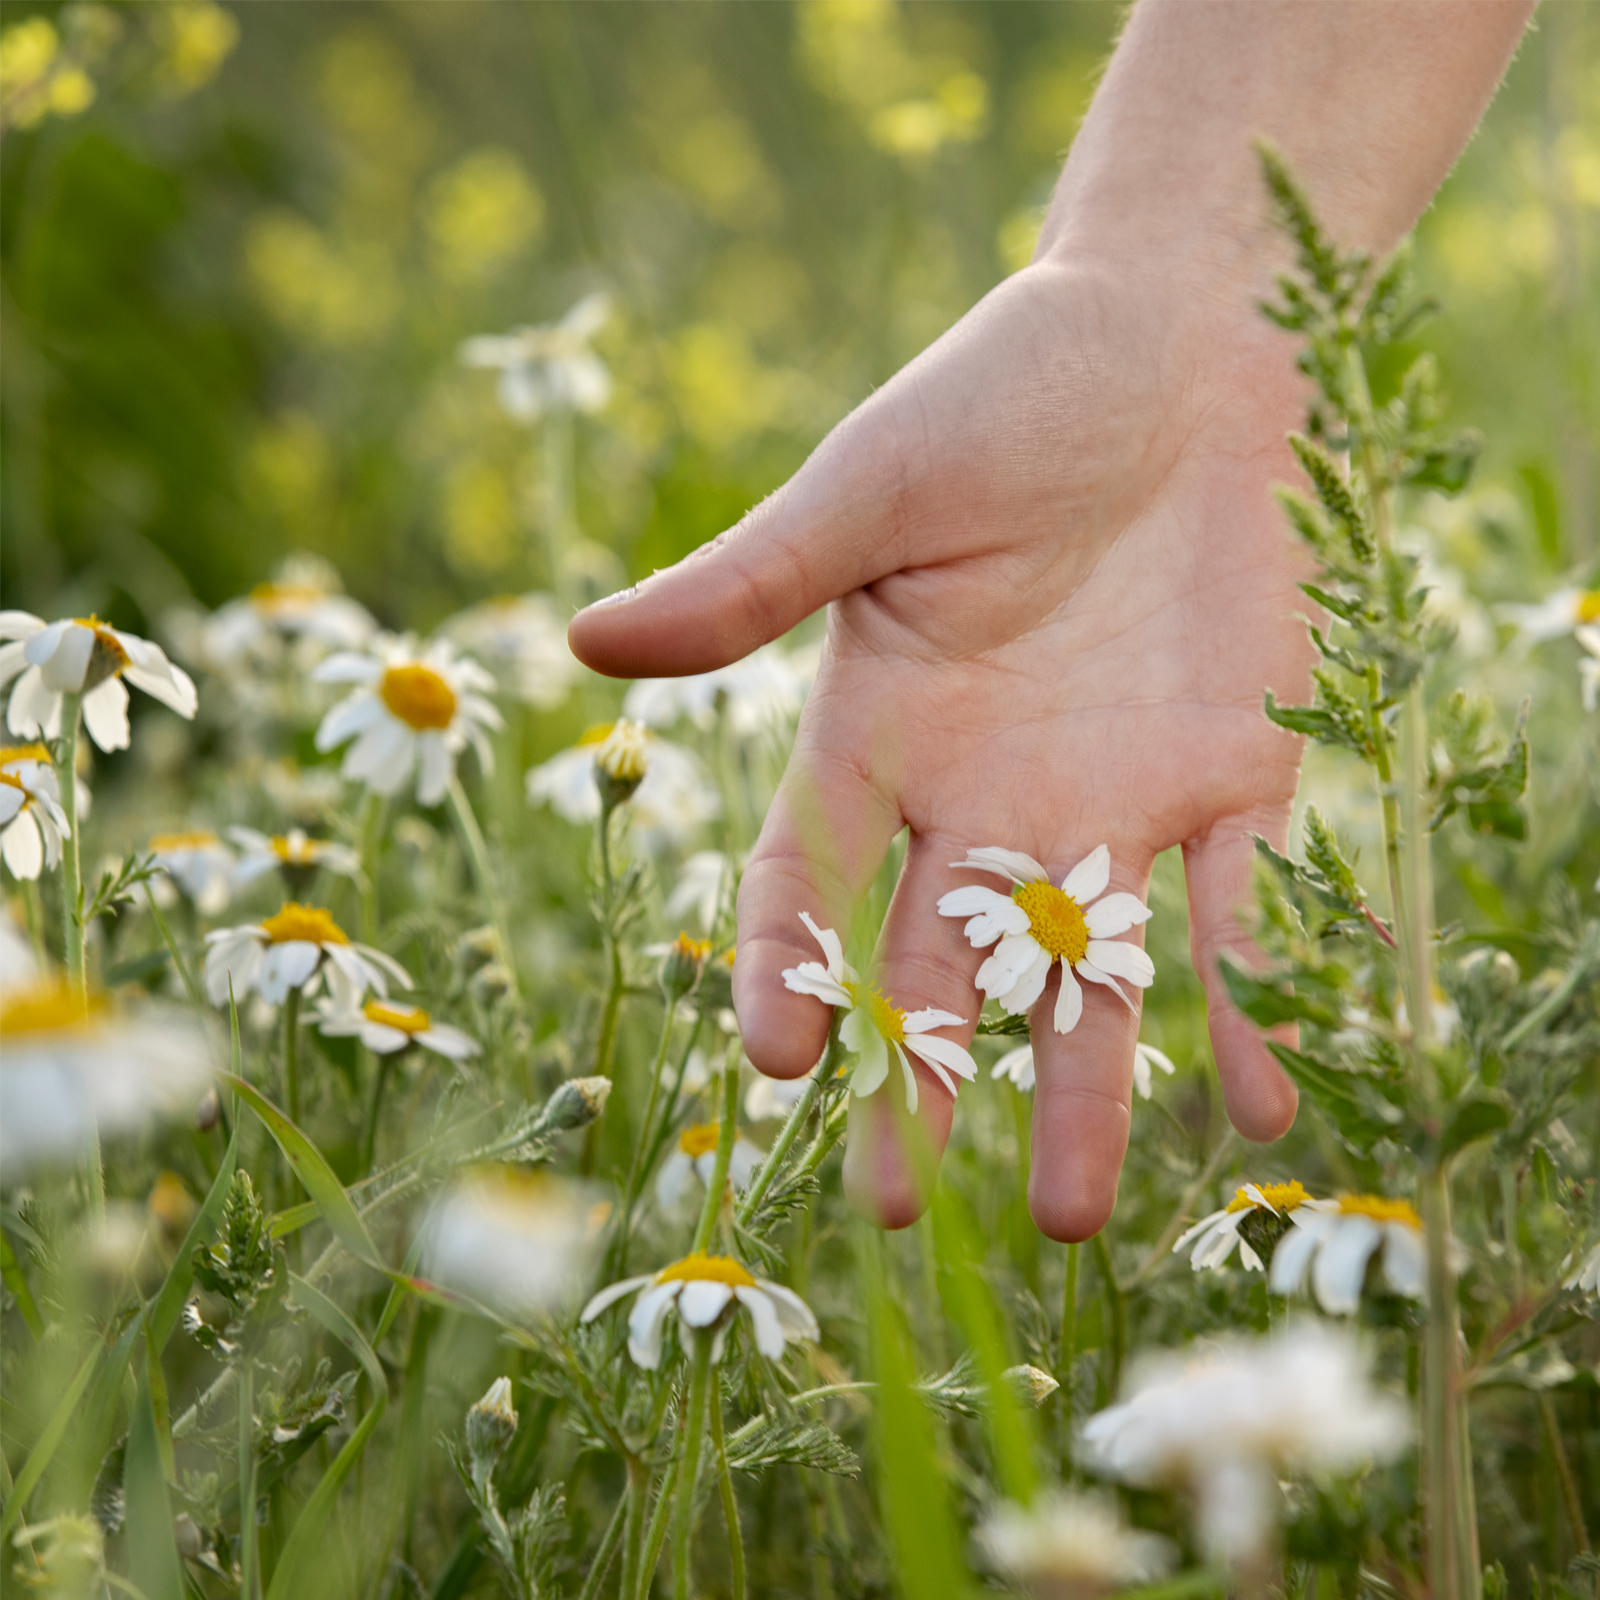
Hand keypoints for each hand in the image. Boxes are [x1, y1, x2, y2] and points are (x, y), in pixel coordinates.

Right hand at [570, 250, 1314, 1239]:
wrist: (1198, 333)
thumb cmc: (1013, 386)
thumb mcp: (873, 485)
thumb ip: (752, 579)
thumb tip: (589, 646)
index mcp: (884, 721)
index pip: (813, 871)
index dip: (789, 965)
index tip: (778, 1068)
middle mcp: (989, 787)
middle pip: (939, 960)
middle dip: (918, 1079)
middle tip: (893, 1212)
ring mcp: (1114, 792)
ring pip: (1088, 972)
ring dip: (1084, 1088)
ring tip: (1067, 1213)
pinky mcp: (1238, 773)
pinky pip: (1244, 911)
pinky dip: (1254, 1000)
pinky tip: (1262, 1104)